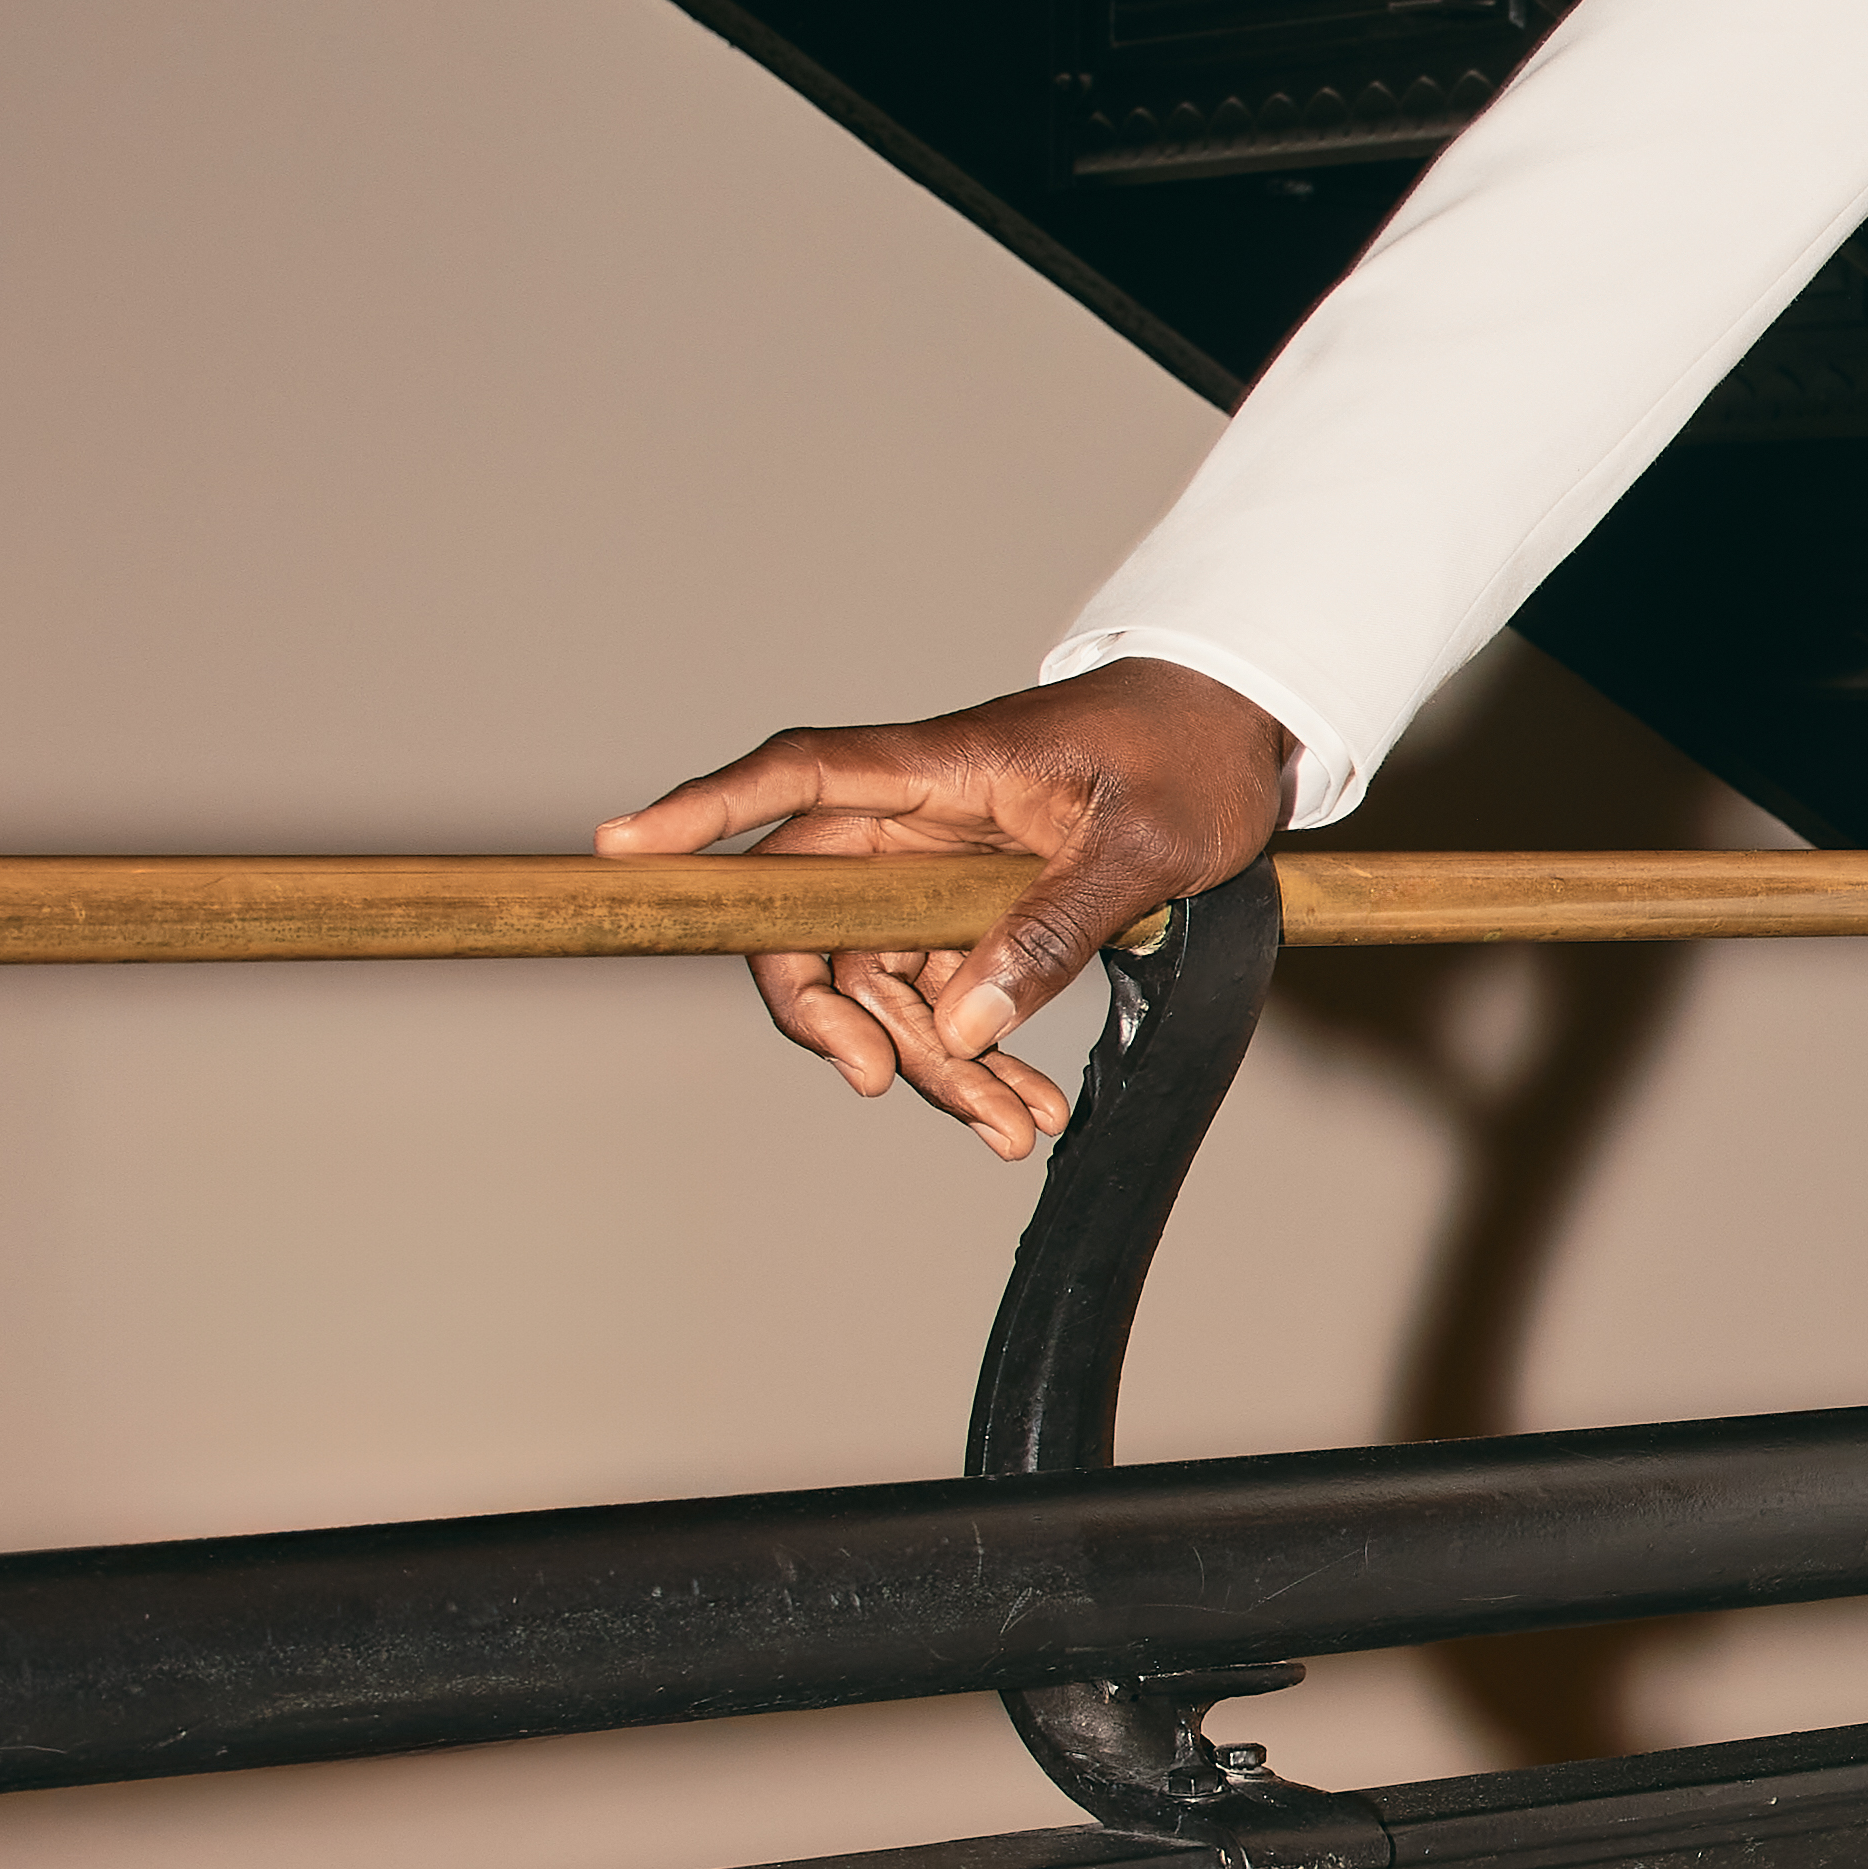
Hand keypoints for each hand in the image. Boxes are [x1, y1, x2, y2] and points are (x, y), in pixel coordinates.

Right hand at [598, 659, 1297, 1159]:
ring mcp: (936, 870)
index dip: (704, 811)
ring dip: (934, 1068)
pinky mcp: (971, 912)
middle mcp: (916, 818)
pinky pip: (941, 996)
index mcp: (939, 767)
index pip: (796, 778)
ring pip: (880, 982)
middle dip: (837, 1016)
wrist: (1242, 736)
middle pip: (812, 918)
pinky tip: (1030, 1113)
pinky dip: (978, 1059)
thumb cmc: (1190, 753)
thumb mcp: (1144, 842)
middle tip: (883, 1086)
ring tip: (1015, 1132)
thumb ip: (1052, 928)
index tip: (626, 848)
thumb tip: (962, 1021)